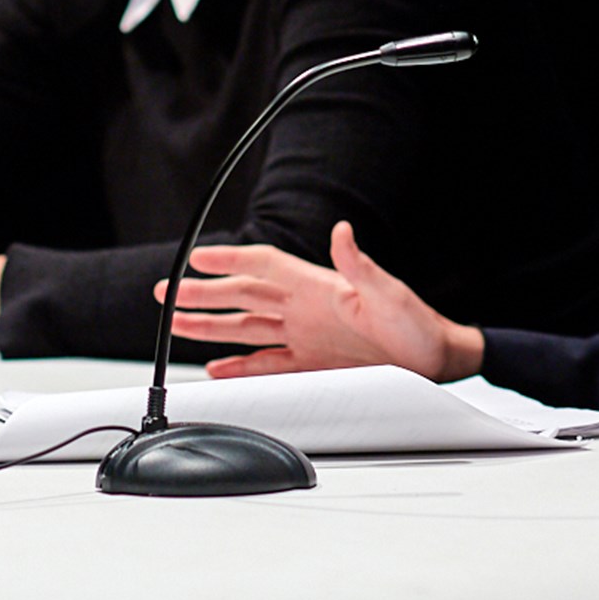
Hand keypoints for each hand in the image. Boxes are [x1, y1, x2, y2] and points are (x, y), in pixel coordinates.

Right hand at [161, 221, 484, 381]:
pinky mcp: (311, 364)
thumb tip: (343, 231)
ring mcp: (304, 336)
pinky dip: (239, 366)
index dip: (228, 259)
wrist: (433, 362)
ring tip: (175, 326)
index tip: (195, 256)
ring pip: (245, 328)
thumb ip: (360, 266)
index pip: (261, 266)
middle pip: (241, 295)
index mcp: (317, 287)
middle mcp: (304, 309)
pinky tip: (216, 367)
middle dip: (202, 293)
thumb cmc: (417, 325)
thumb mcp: (388, 295)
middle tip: (166, 292)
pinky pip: (265, 363)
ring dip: (210, 327)